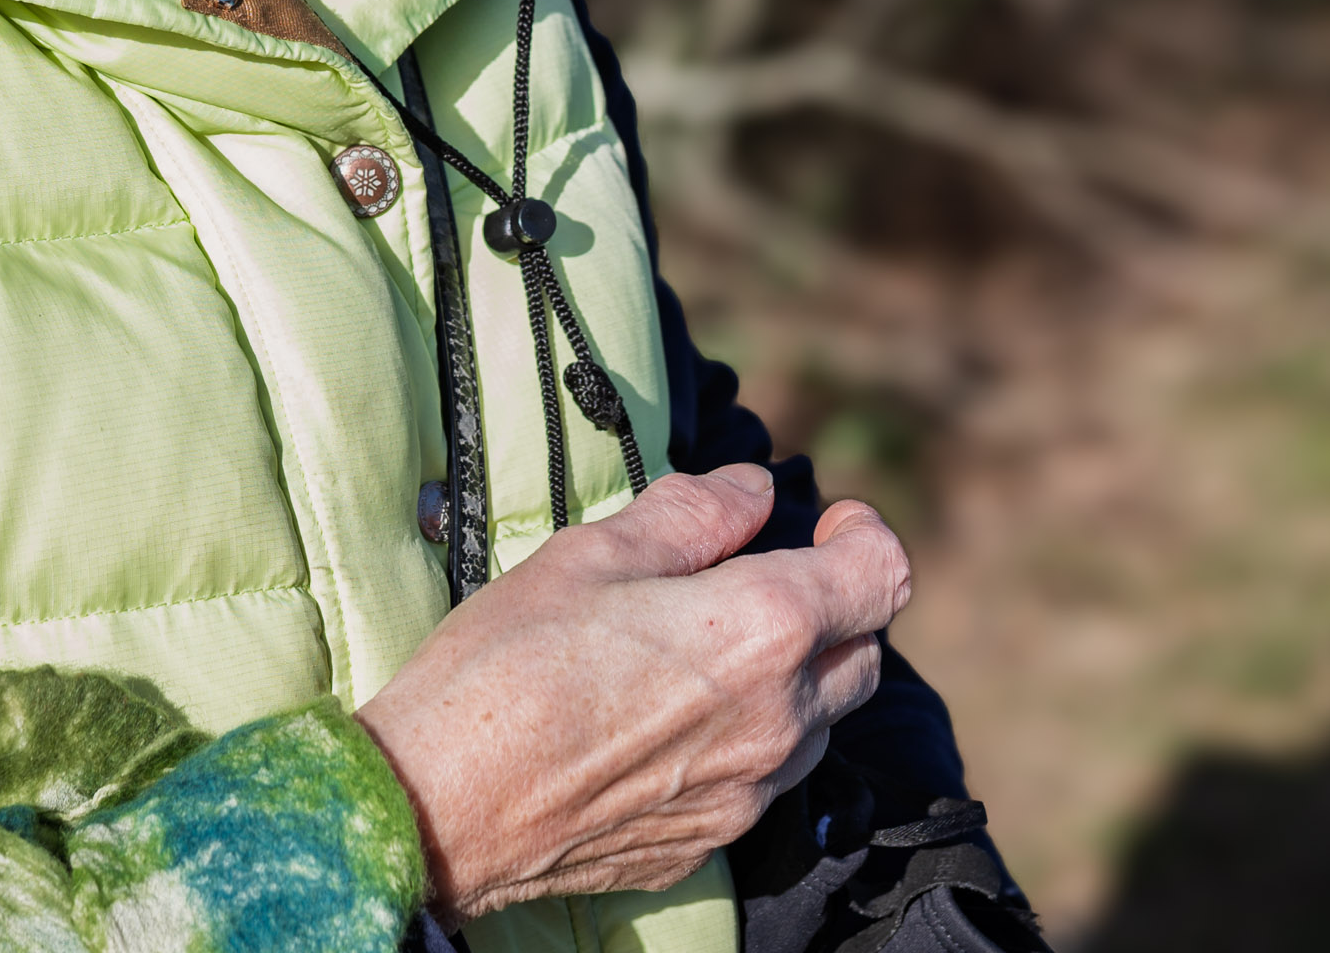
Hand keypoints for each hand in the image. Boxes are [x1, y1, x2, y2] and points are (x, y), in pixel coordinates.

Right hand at [353, 466, 908, 920]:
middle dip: (831, 604)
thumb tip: (750, 489)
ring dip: (793, 673)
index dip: (863, 534)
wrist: (447, 803)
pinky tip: (665, 713)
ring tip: (704, 643)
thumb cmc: (508, 660)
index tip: (825, 519)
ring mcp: (751, 791)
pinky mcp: (714, 841)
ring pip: (819, 721)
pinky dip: (745, 734)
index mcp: (760, 629)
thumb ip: (690, 513)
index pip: (882, 577)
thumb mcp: (591, 552)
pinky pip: (763, 777)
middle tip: (757, 572)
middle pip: (864, 653)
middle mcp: (780, 718)